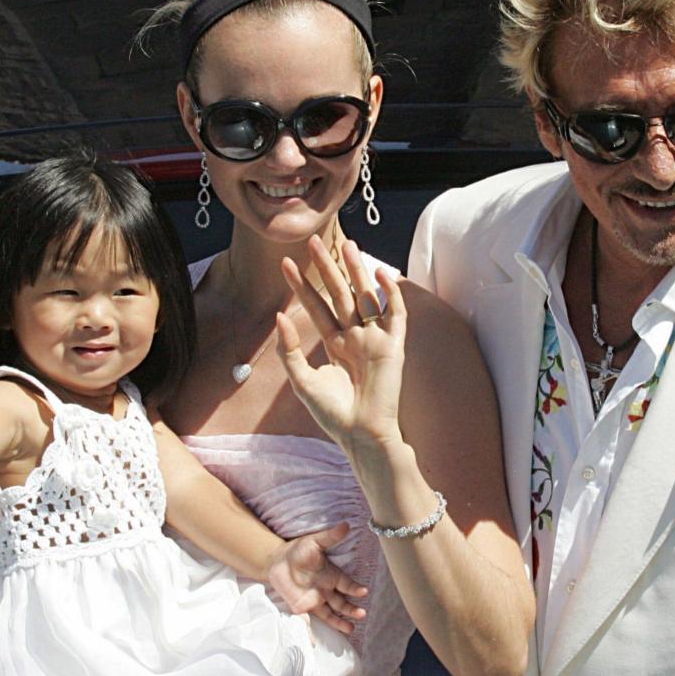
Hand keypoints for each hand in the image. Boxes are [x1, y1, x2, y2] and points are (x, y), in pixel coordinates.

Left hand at [267, 521, 367, 634]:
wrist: (276, 560)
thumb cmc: (298, 550)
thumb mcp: (314, 542)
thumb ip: (330, 537)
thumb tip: (346, 525)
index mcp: (332, 576)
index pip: (346, 585)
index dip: (355, 589)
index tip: (363, 591)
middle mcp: (326, 590)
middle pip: (342, 603)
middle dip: (352, 609)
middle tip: (361, 614)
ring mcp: (315, 600)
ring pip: (331, 614)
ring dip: (341, 622)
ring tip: (351, 629)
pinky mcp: (301, 608)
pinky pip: (307, 622)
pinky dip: (310, 633)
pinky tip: (315, 642)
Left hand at [276, 238, 406, 458]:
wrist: (361, 434)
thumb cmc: (333, 414)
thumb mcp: (302, 380)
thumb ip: (288, 349)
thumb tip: (279, 316)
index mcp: (334, 344)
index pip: (317, 307)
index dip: (302, 285)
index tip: (287, 264)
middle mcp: (355, 337)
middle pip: (341, 294)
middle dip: (328, 268)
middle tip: (315, 241)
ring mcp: (375, 339)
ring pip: (366, 296)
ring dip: (357, 271)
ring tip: (347, 244)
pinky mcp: (394, 346)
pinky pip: (395, 313)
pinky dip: (391, 293)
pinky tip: (380, 274)